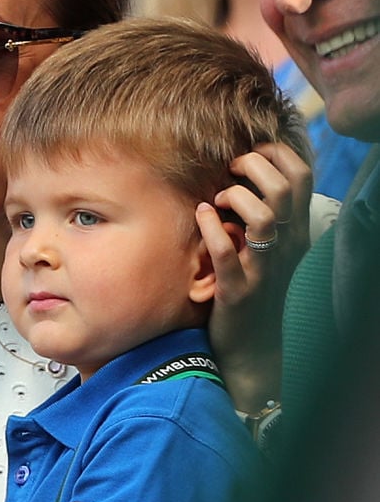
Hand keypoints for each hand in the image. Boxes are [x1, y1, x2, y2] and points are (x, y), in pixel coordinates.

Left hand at [200, 143, 311, 411]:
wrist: (248, 347)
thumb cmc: (250, 288)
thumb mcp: (267, 249)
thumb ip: (263, 214)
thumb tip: (242, 173)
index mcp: (295, 232)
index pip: (301, 177)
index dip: (275, 155)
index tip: (247, 157)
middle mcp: (286, 247)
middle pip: (284, 187)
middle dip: (251, 167)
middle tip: (228, 174)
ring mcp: (263, 268)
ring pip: (263, 215)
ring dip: (233, 196)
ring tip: (215, 202)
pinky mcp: (237, 290)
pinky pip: (226, 250)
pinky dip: (210, 227)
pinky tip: (200, 216)